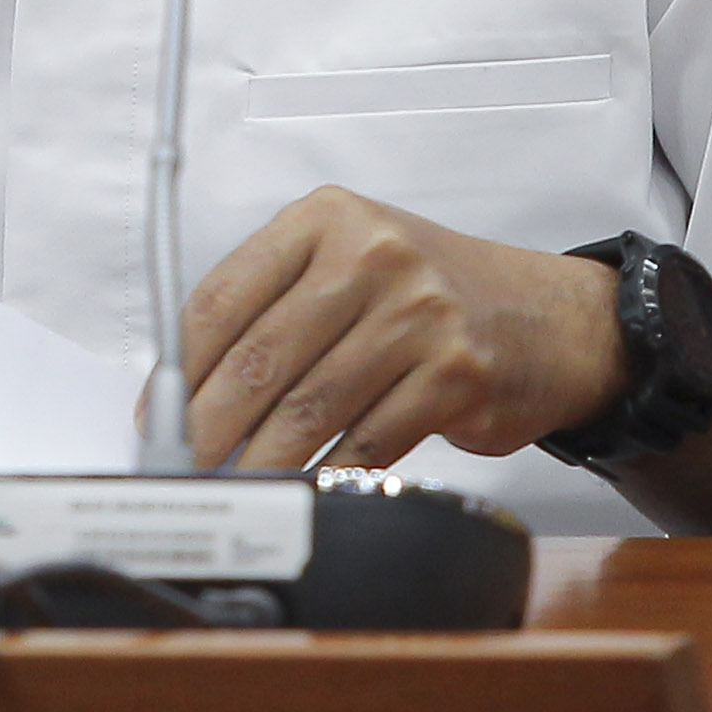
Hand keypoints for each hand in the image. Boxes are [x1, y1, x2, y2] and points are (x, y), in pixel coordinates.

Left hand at [183, 186, 629, 470]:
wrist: (555, 318)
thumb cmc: (435, 295)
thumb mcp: (353, 264)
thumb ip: (277, 306)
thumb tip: (188, 388)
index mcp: (327, 220)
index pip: (224, 295)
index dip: (178, 367)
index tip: (156, 414)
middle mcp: (372, 255)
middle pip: (261, 357)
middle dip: (209, 426)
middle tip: (184, 467)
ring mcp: (418, 314)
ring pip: (310, 407)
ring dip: (261, 462)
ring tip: (234, 490)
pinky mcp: (454, 375)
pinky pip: (367, 441)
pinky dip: (327, 475)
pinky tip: (303, 492)